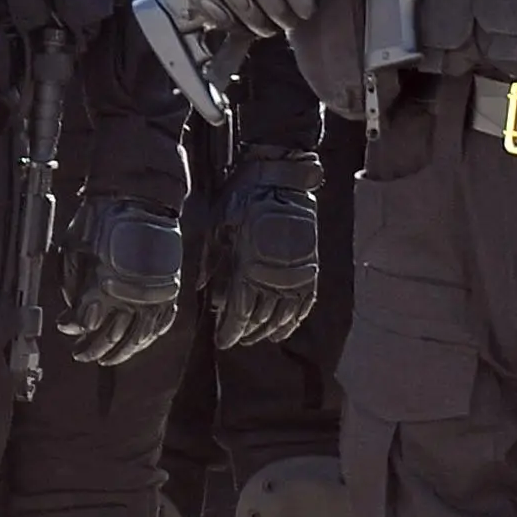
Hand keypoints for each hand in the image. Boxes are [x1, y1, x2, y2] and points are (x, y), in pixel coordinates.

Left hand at [63, 197, 182, 364]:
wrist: (139, 198)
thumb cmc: (101, 219)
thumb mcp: (75, 247)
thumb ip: (73, 283)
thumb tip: (71, 311)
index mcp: (105, 283)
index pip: (87, 320)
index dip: (74, 328)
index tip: (64, 328)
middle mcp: (132, 293)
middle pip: (113, 335)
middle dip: (94, 348)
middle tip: (82, 355)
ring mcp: (155, 293)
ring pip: (139, 336)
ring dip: (122, 351)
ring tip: (107, 358)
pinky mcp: (170, 288)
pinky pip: (162, 322)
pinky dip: (149, 336)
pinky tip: (139, 342)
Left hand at [211, 149, 319, 348]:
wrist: (280, 175)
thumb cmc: (243, 199)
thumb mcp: (218, 227)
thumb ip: (212, 263)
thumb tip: (205, 293)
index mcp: (249, 265)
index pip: (240, 312)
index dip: (230, 330)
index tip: (222, 340)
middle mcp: (275, 274)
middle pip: (261, 317)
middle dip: (247, 332)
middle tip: (236, 339)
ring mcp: (297, 271)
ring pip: (284, 314)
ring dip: (270, 329)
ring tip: (258, 337)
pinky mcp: (311, 264)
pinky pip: (306, 301)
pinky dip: (296, 318)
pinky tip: (287, 328)